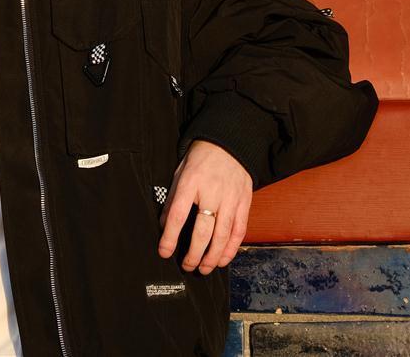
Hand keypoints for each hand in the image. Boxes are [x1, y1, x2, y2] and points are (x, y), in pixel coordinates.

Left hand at [157, 139, 251, 273]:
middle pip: (202, 231)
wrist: (229, 141)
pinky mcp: (244, 202)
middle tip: (186, 266)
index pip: (177, 215)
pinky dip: (231, 249)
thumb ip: (172, 198)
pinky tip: (222, 259)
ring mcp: (230, 198)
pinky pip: (239, 231)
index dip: (170, 237)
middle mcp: (211, 192)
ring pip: (222, 236)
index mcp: (191, 182)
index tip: (164, 252)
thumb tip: (164, 225)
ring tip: (203, 269)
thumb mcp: (180, 171)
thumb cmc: (201, 157)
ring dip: (212, 257)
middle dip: (193, 254)